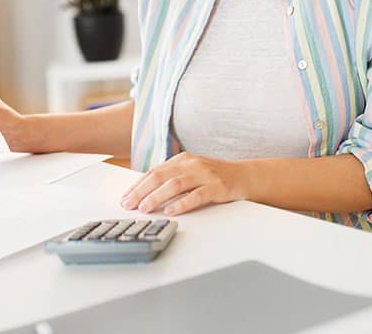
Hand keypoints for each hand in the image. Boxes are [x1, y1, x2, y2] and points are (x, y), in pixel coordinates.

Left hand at [120, 152, 248, 215]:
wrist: (246, 176)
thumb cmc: (215, 177)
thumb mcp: (192, 173)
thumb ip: (172, 179)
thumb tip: (145, 194)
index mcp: (182, 160)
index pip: (154, 172)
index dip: (137, 185)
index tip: (124, 197)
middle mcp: (192, 164)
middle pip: (161, 176)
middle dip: (141, 191)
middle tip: (128, 204)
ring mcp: (205, 174)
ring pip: (175, 184)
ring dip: (157, 197)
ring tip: (145, 208)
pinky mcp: (218, 186)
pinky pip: (197, 195)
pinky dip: (182, 203)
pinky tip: (171, 211)